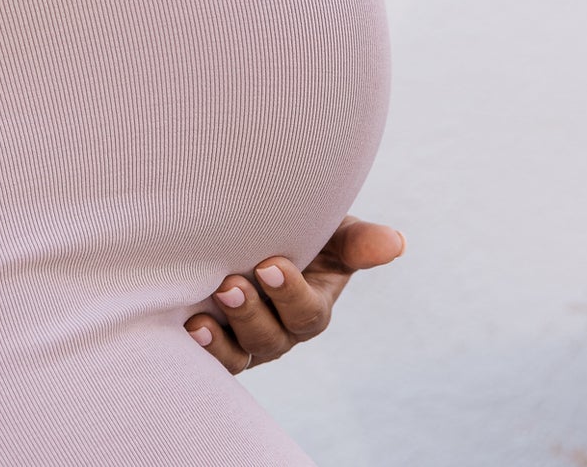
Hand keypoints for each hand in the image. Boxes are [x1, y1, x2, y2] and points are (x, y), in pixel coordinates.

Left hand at [183, 215, 405, 373]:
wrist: (252, 228)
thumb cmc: (298, 228)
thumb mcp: (330, 231)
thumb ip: (358, 240)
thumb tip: (397, 242)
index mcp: (311, 304)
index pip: (306, 312)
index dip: (290, 294)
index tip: (270, 264)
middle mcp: (281, 330)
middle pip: (271, 336)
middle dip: (251, 314)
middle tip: (230, 284)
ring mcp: (248, 340)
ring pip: (241, 352)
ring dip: (223, 336)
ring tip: (203, 314)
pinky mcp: (219, 340)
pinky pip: (214, 358)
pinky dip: (202, 347)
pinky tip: (188, 326)